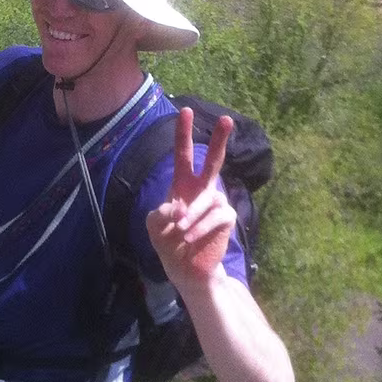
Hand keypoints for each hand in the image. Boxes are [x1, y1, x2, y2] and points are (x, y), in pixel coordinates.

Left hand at [145, 108, 236, 295]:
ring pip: (207, 199)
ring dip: (192, 216)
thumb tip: (179, 208)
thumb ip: (160, 213)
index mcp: (183, 185)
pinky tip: (190, 238)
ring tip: (180, 232)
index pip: (183, 155)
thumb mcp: (155, 226)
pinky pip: (215, 217)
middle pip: (213, 160)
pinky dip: (201, 228)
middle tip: (227, 119)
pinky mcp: (226, 219)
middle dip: (219, 140)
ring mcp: (217, 203)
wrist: (188, 270)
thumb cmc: (170, 244)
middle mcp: (203, 190)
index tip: (186, 111)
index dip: (183, 133)